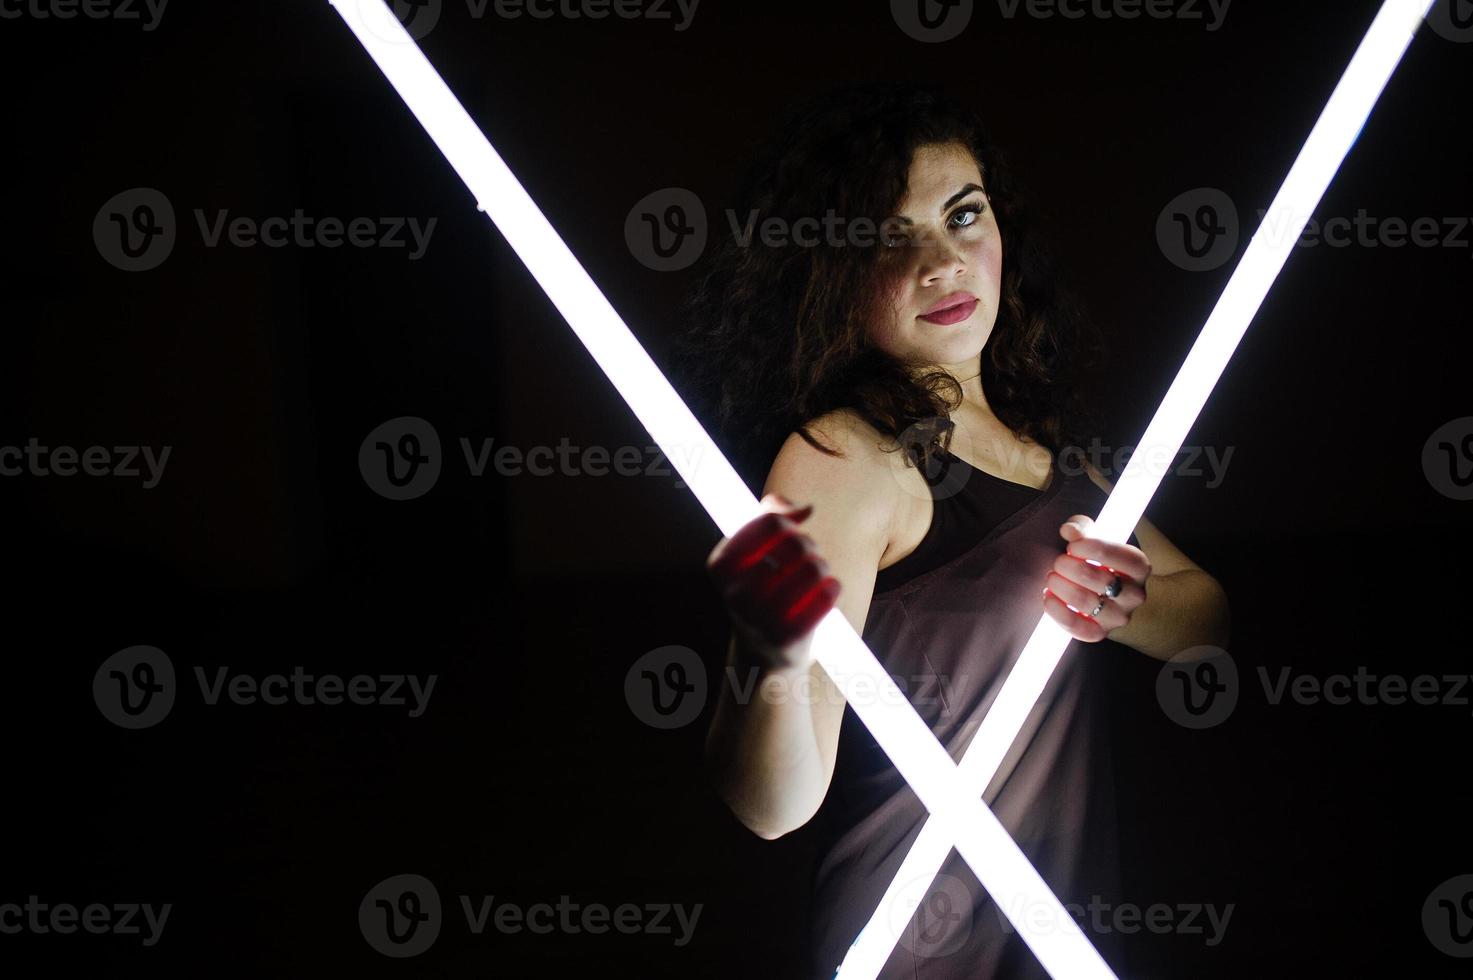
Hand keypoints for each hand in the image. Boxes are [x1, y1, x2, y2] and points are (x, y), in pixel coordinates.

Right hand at [706, 493, 841, 669]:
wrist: (762, 651)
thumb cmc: (762, 587)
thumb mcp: (753, 550)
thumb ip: (771, 514)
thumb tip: (805, 509)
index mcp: (720, 565)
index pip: (771, 522)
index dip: (789, 522)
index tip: (792, 531)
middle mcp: (734, 593)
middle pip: (797, 544)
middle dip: (809, 545)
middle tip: (806, 557)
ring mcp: (759, 619)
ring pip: (815, 568)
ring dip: (822, 567)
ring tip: (816, 576)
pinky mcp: (787, 638)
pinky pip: (827, 596)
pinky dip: (832, 588)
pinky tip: (825, 592)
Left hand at [1042, 514, 1149, 641]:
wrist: (1108, 596)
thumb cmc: (1099, 561)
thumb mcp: (1095, 539)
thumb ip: (1082, 529)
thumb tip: (1069, 530)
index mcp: (1139, 567)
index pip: (1120, 556)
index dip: (1090, 547)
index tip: (1071, 546)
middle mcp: (1134, 594)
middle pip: (1099, 579)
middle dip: (1069, 566)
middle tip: (1058, 562)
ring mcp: (1118, 617)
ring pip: (1086, 602)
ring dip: (1060, 586)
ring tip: (1052, 577)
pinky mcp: (1099, 633)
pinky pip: (1078, 628)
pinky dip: (1057, 612)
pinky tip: (1048, 597)